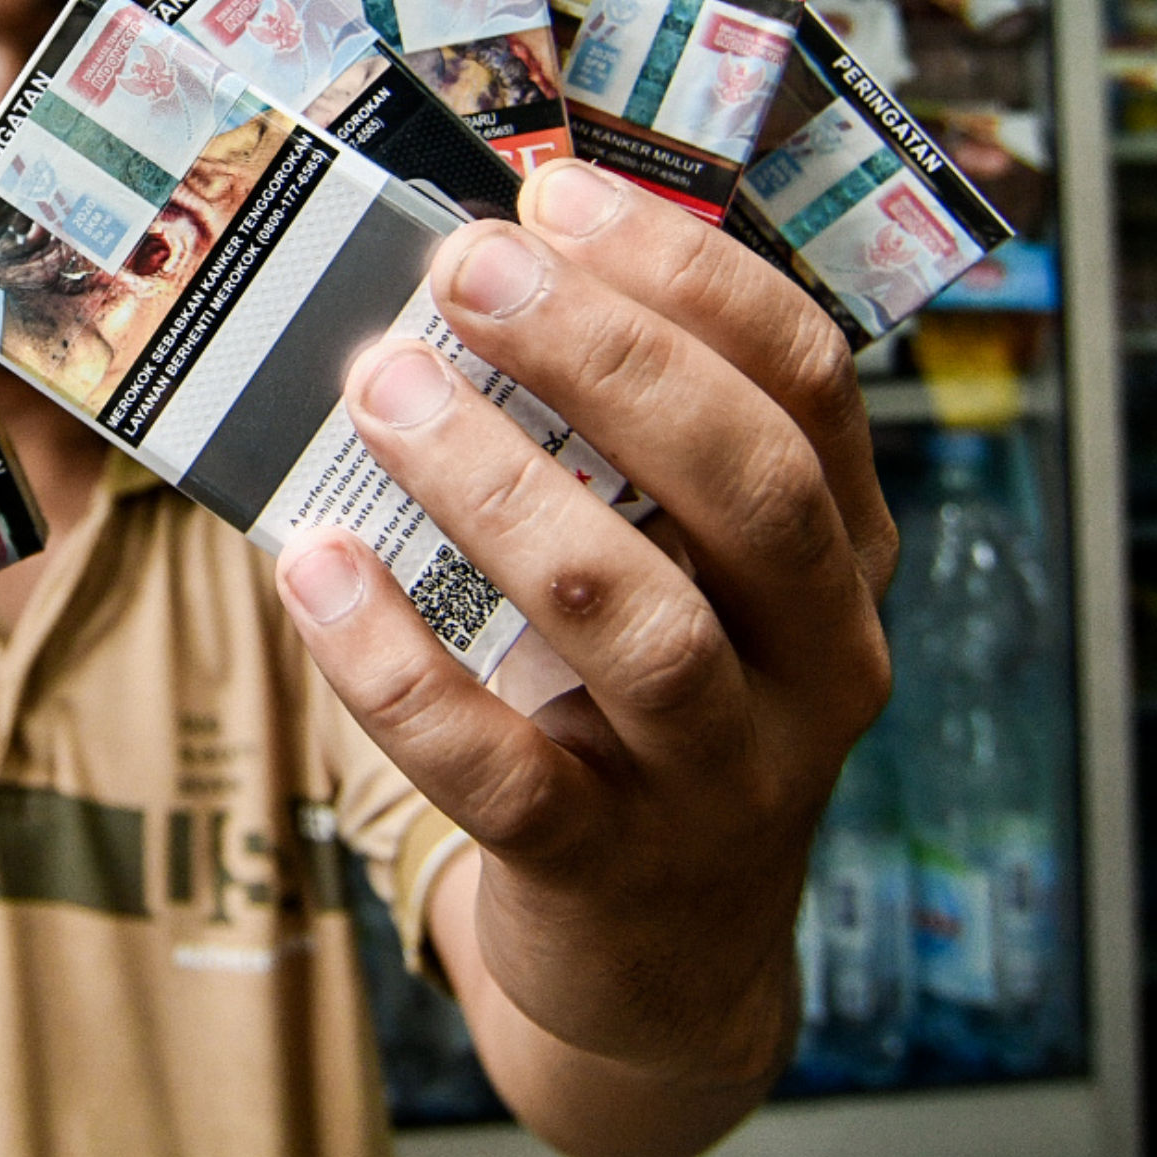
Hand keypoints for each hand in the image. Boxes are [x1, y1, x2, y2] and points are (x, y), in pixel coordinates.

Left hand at [276, 160, 892, 1156]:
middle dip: (603, 356)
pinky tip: (317, 572)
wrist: (664, 960)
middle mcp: (815, 656)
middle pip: (744, 479)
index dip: (687, 272)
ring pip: (635, 617)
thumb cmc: (640, 701)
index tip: (555, 195)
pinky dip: (400, 665)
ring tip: (380, 392)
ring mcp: (724, 773)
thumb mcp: (682, 567)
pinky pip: (502, 767)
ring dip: (499, 490)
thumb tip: (455, 272)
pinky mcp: (609, 867)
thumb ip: (615, 446)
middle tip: (463, 271)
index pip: (803, 376)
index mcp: (840, 546)